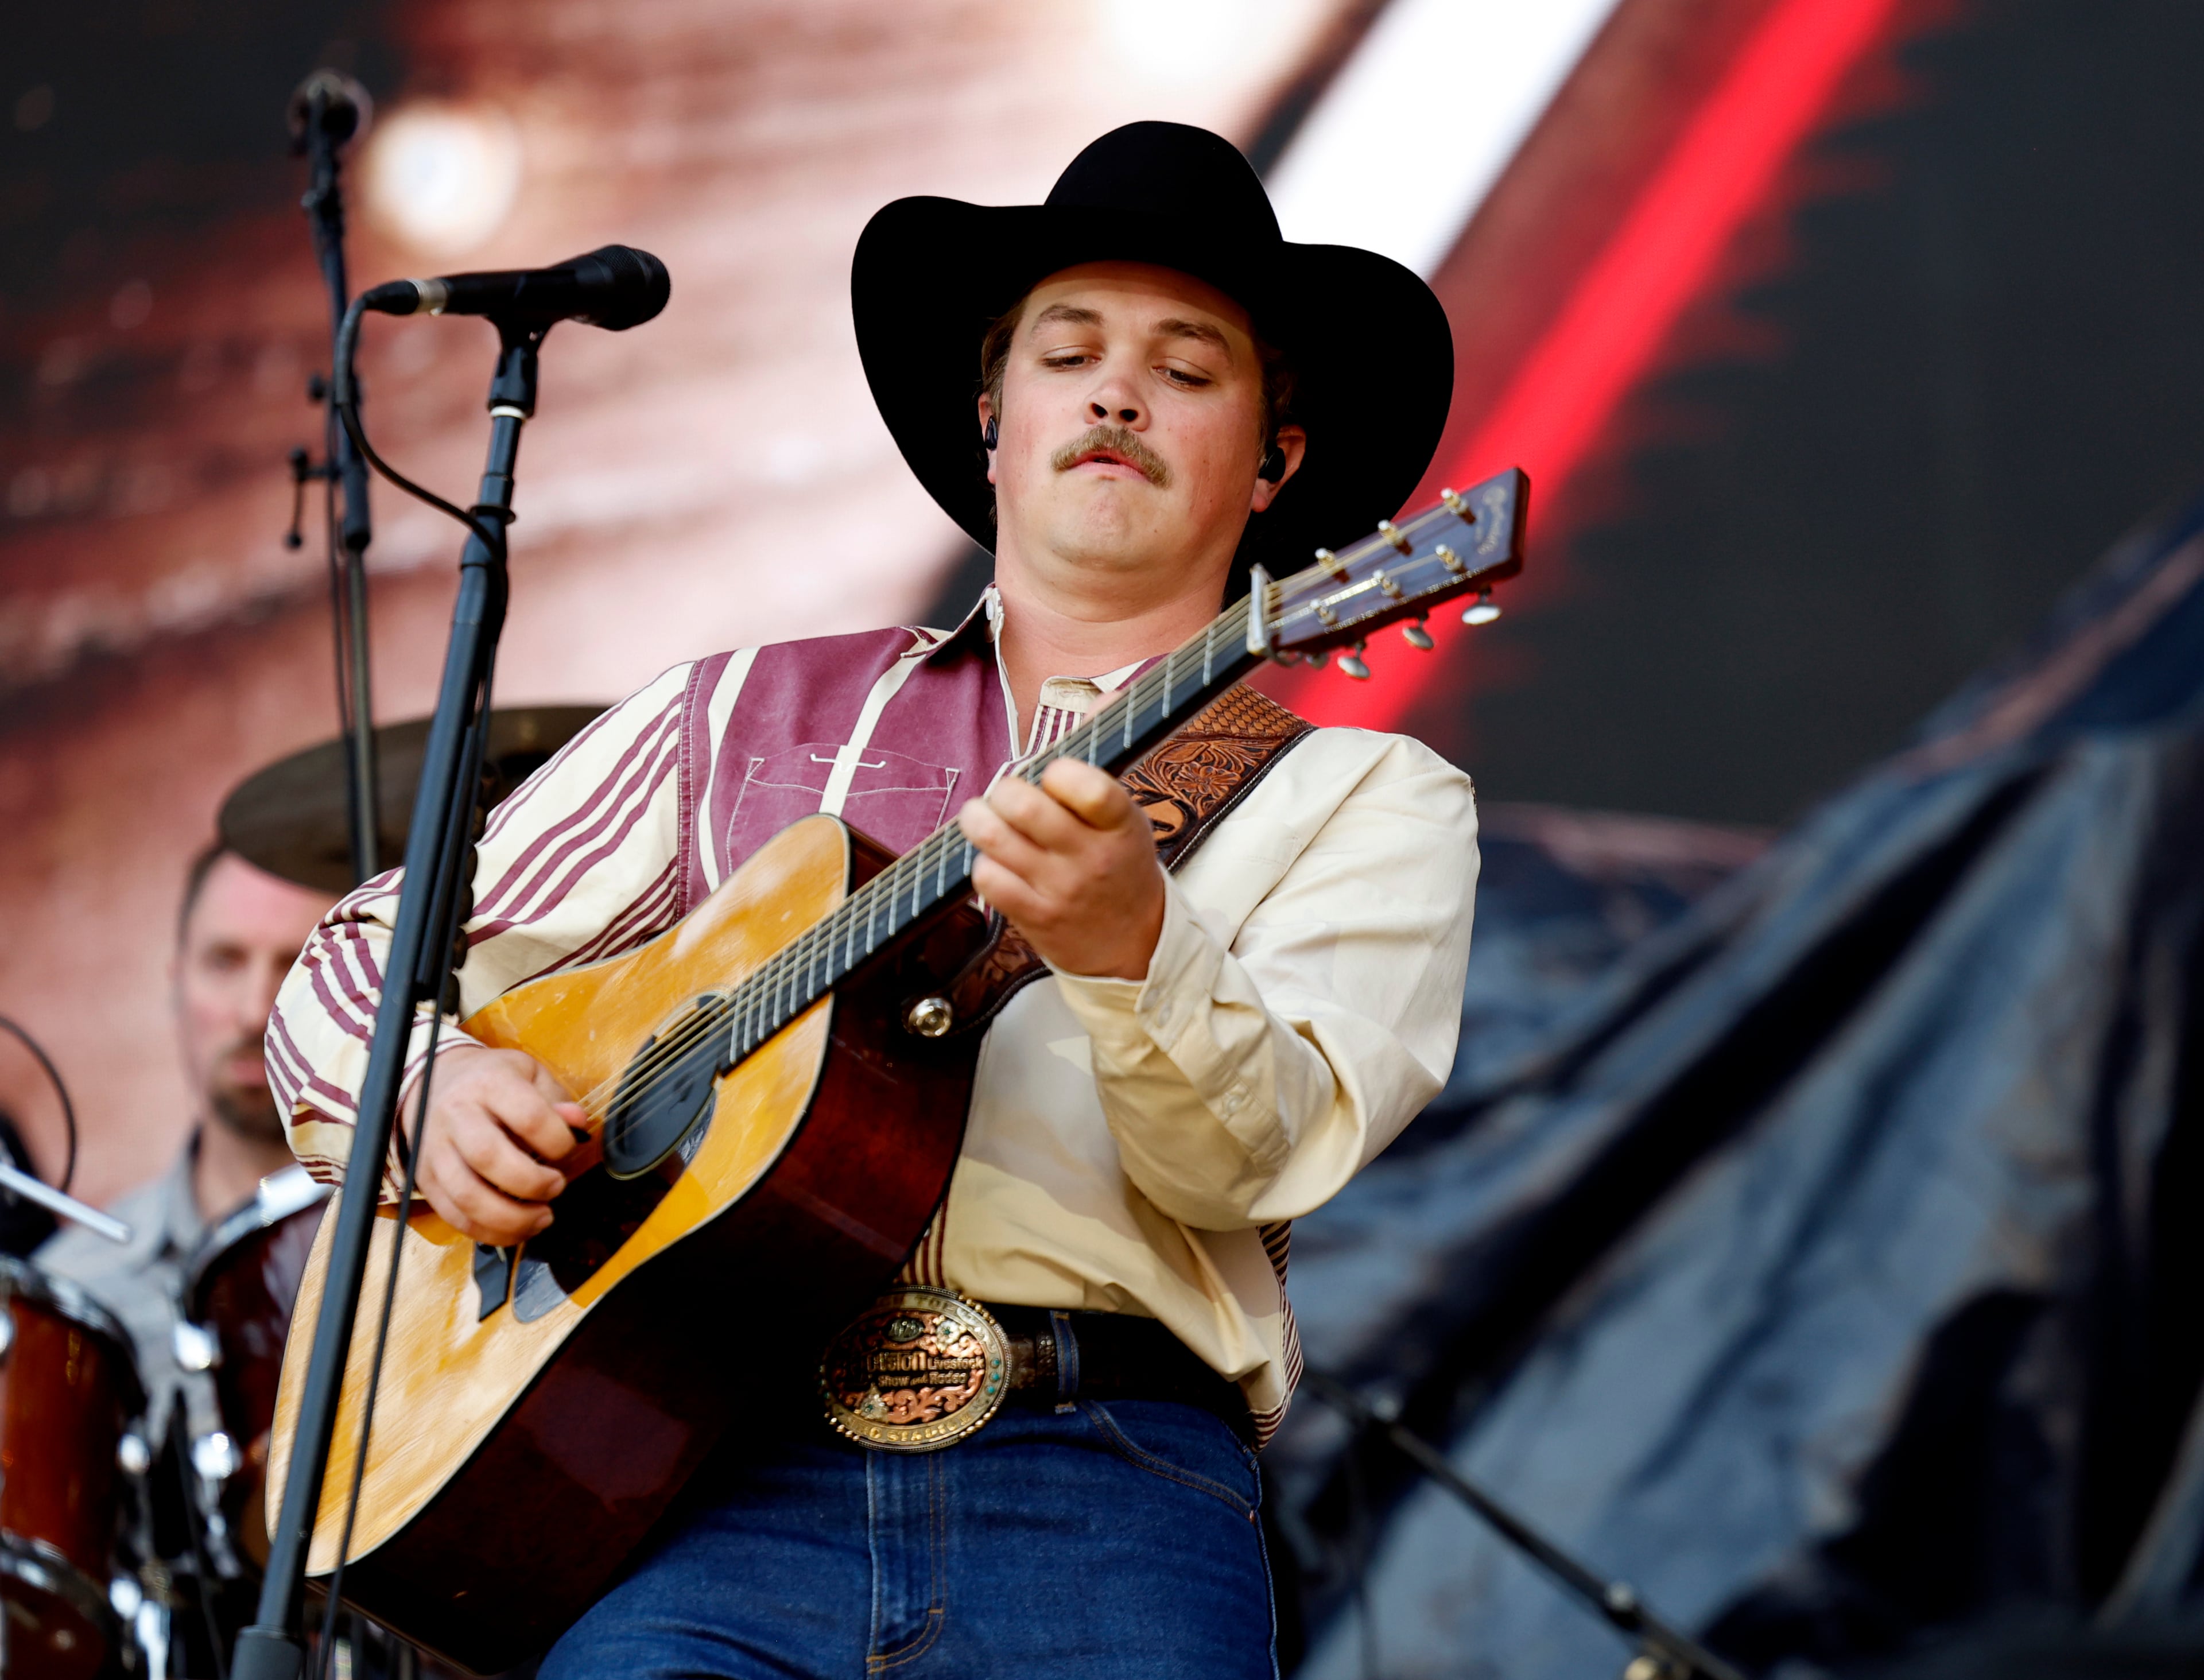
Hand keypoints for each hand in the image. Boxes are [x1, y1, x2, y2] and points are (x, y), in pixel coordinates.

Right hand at [402, 1043, 585, 1245]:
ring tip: (543, 1217)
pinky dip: (489, 1232)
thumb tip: (577, 1125)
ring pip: (467, 1195)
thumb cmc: (491, 1082)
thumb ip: (556, 1100)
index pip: (529, 1117)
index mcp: (490, 1084)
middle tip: (557, 1186)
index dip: (558, 1142)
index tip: (569, 1149)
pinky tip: (516, 1229)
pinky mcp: (426, 1179)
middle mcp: (457, 1116)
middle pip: (490, 1157)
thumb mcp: (529, 1075)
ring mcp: (436, 1150)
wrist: (433, 1084)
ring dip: (511, 1218)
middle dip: (532, 1183)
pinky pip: (454, 1216)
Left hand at [957, 759, 1163, 980]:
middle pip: (1024, 807)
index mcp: (1120, 824)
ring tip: (982, 817)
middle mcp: (1091, 857)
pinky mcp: (1036, 917)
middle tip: (1006, 796)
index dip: (1058, 772)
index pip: (1088, 787)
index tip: (1052, 776)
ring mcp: (1061, 890)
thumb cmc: (1120, 867)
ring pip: (995, 838)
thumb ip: (1099, 771)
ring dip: (979, 819)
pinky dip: (983, 863)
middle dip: (1004, 790)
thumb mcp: (1126, 820)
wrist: (1134, 944)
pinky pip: (988, 878)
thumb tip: (1093, 702)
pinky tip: (995, 860)